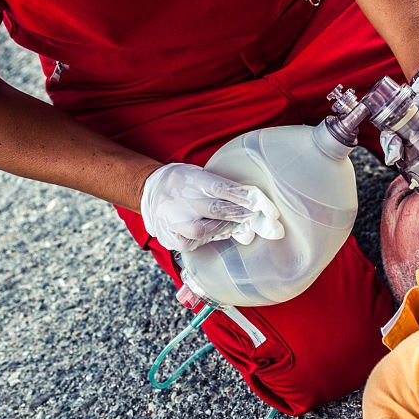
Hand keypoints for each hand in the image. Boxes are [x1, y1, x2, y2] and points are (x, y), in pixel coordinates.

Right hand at [140, 163, 283, 251]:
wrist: (149, 188)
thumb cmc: (185, 182)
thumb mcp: (201, 174)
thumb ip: (223, 188)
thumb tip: (254, 203)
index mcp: (193, 179)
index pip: (225, 189)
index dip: (249, 199)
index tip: (269, 209)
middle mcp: (181, 198)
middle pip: (218, 210)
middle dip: (244, 218)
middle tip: (265, 224)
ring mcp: (172, 219)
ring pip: (203, 230)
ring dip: (226, 230)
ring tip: (238, 229)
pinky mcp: (168, 235)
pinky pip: (190, 243)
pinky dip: (205, 240)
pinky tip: (212, 234)